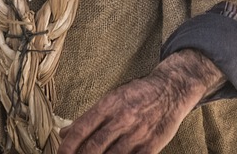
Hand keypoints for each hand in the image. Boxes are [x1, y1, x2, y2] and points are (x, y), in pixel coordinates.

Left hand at [58, 49, 224, 153]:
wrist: (171, 90)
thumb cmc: (138, 94)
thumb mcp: (112, 98)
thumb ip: (89, 117)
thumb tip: (65, 131)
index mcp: (109, 105)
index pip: (81, 128)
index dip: (67, 146)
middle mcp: (122, 119)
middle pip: (94, 147)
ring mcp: (137, 134)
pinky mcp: (151, 146)